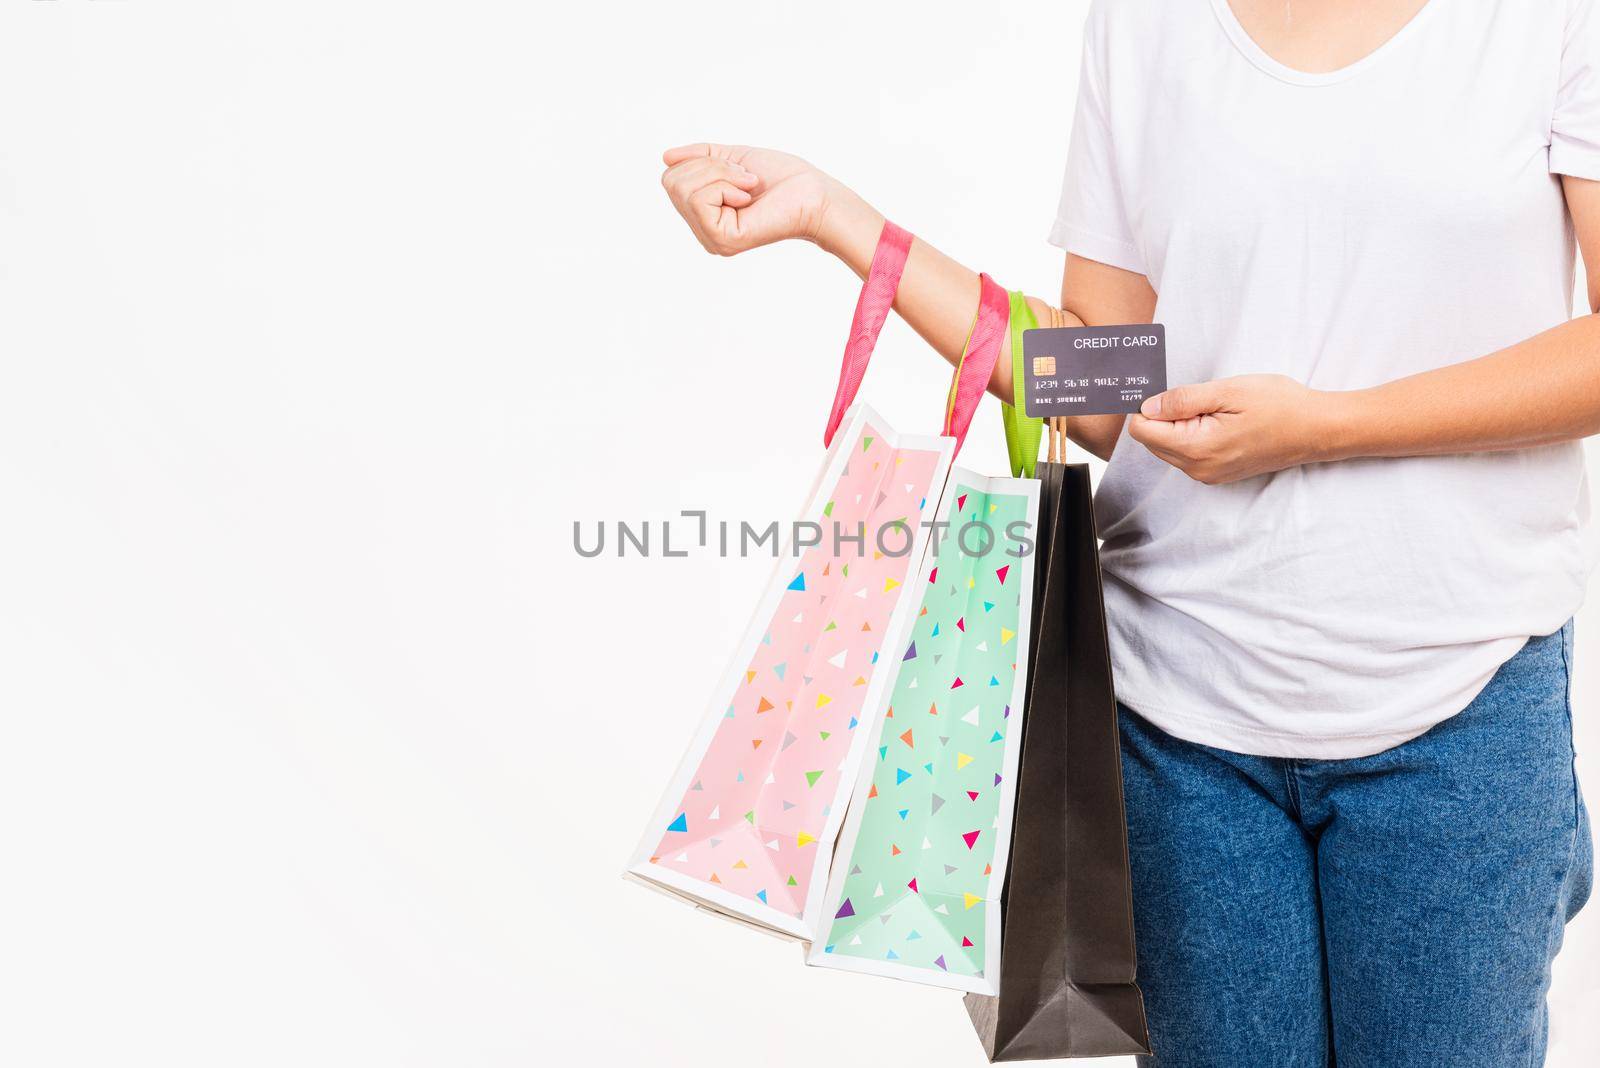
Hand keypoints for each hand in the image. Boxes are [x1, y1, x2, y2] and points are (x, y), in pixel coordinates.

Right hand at [660, 143, 835, 255]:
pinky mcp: (721, 240)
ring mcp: (711, 238)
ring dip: (721, 175)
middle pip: (672, 181)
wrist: (811, 193)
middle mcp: (703, 230)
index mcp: (704, 213)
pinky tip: (748, 200)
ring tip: (748, 188)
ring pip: (683, 189)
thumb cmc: (780, 178)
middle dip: (710, 166)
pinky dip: (725, 187)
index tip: (736, 169)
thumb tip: (665, 157)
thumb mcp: (732, 157)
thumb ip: (699, 157)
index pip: (671, 177)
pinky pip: (699, 200)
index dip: (701, 162)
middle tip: (744, 178)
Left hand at [1127, 374, 1342, 483]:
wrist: (1317, 429)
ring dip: (1179, 425)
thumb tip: (1147, 406)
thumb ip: (1182, 400)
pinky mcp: (1217, 473)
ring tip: (1213, 408)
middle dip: (1163, 416)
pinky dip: (1192, 435)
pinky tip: (1218, 420)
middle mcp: (1197, 468)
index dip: (1147, 406)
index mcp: (1196, 448)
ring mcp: (1208, 474)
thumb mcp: (1228, 391)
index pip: (1142, 431)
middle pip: (1152, 440)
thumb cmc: (1279, 406)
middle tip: (1196, 396)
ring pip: (1169, 447)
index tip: (1165, 390)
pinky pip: (1187, 453)